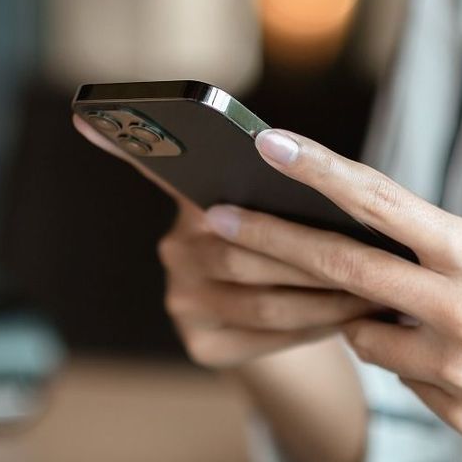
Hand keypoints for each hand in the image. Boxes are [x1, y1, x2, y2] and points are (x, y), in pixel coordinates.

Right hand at [71, 116, 377, 368]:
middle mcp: (174, 250)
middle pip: (240, 249)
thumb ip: (286, 189)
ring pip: (262, 298)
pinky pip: (268, 336)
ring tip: (374, 288)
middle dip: (308, 254)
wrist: (298, 326)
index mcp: (191, 204)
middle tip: (366, 254)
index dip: (122, 144)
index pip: (156, 168)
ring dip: (324, 295)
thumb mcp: (292, 211)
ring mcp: (182, 301)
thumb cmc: (302, 249)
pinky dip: (315, 325)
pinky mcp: (201, 346)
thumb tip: (299, 165)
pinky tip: (349, 318)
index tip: (86, 116)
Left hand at [206, 128, 461, 449]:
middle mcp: (460, 310)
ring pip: (367, 337)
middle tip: (215, 221)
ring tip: (436, 316)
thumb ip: (444, 261)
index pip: (378, 204)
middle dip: (269, 244)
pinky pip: (406, 381)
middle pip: (339, 271)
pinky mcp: (460, 416)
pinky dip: (419, 365)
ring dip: (373, 322)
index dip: (316, 173)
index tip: (264, 146)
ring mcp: (457, 371)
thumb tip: (371, 267)